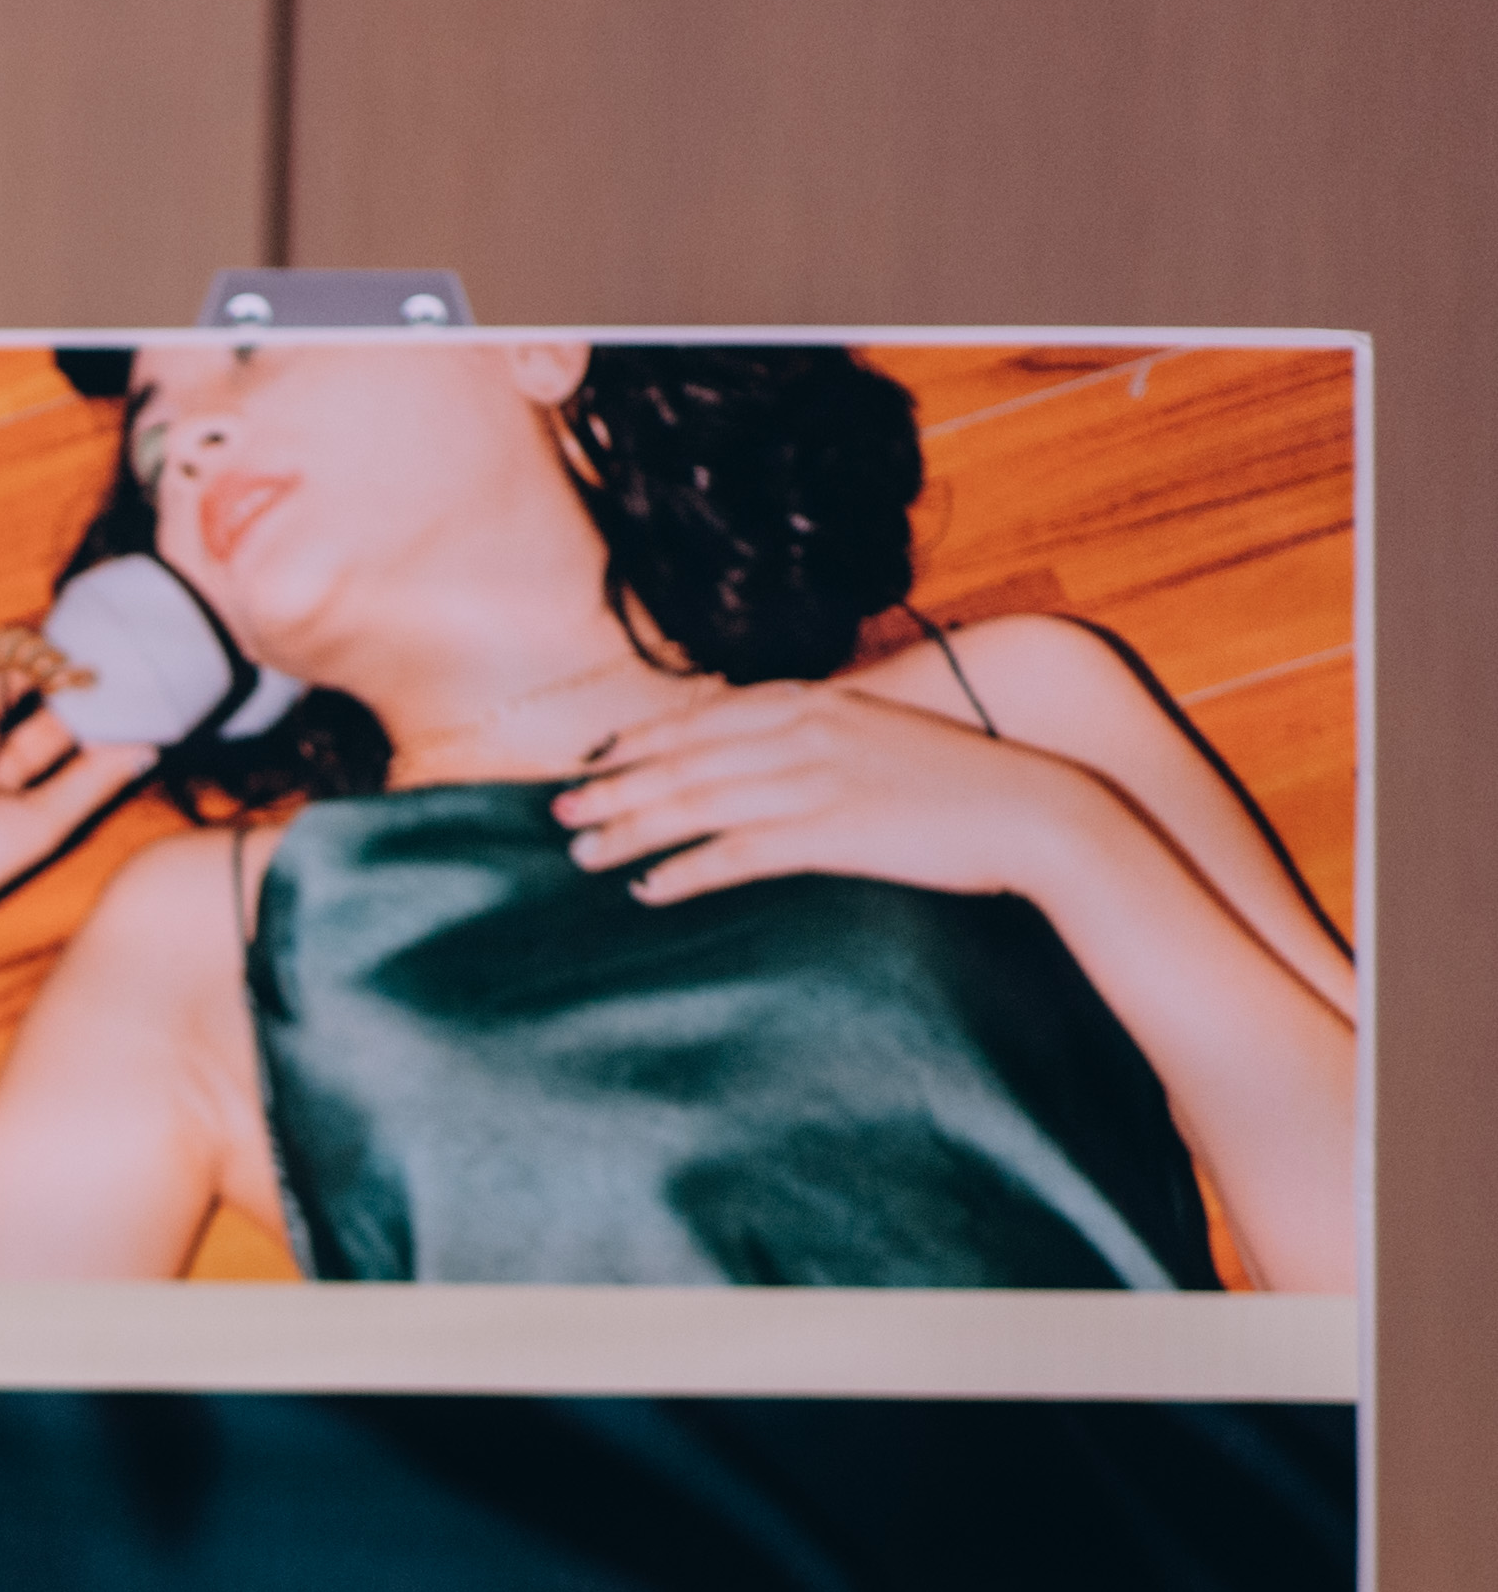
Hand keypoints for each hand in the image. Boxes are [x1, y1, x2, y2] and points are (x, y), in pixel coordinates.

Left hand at [554, 682, 1108, 909]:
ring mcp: (817, 780)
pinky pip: (736, 853)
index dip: (640, 738)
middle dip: (614, 785)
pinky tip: (646, 889)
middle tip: (558, 812)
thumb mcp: (882, 737)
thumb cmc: (959, 781)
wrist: (1033, 809)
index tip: (592, 759)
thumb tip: (767, 750)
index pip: (705, 716)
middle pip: (684, 757)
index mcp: (819, 702)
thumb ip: (821, 735)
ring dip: (630, 828)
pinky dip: (684, 871)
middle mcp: (808, 731)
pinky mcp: (831, 831)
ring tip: (579, 853)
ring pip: (696, 802)